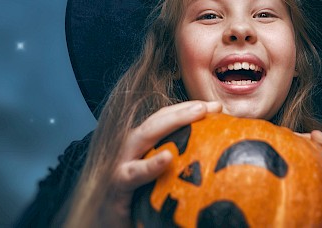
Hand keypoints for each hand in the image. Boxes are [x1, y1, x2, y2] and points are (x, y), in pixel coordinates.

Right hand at [99, 100, 221, 227]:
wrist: (107, 225)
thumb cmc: (136, 203)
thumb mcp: (159, 180)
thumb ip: (178, 165)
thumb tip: (213, 160)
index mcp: (141, 144)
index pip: (165, 118)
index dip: (188, 108)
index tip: (215, 107)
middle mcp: (130, 148)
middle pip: (158, 120)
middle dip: (184, 109)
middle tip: (211, 106)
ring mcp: (122, 163)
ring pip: (146, 135)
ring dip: (173, 121)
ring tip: (197, 114)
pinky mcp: (117, 185)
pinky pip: (134, 173)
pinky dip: (150, 165)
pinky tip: (167, 158)